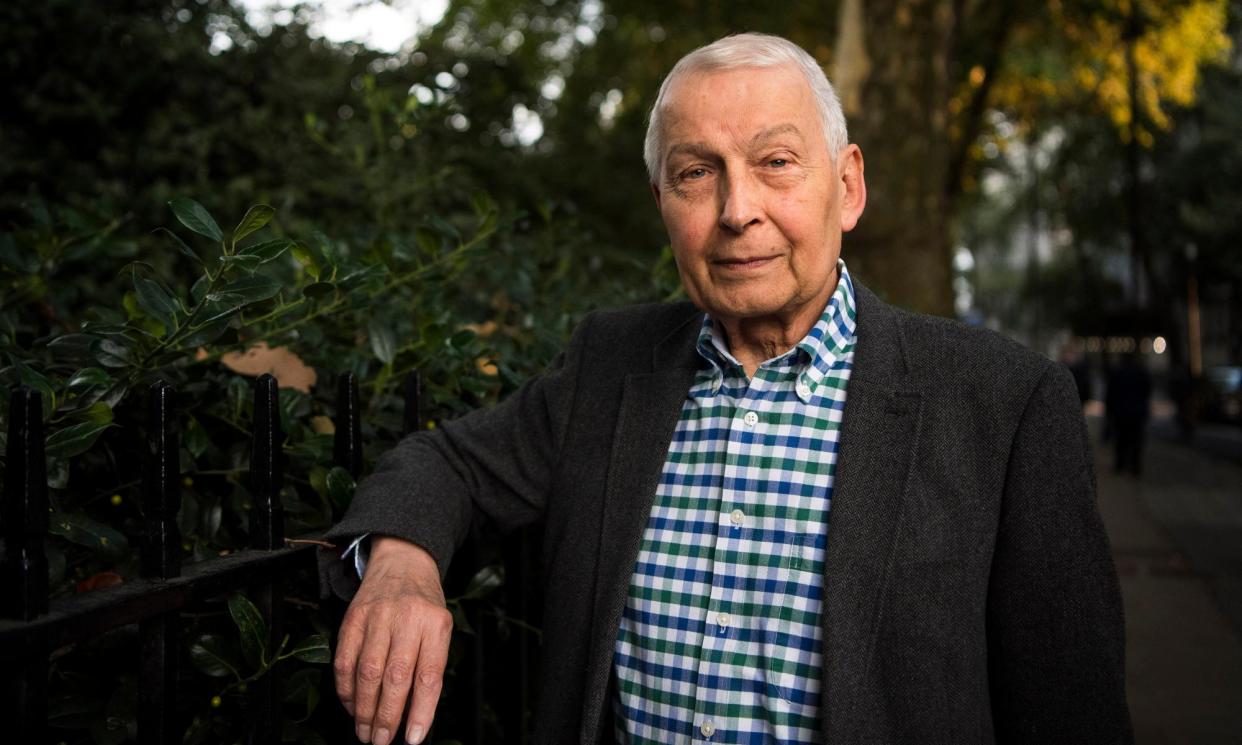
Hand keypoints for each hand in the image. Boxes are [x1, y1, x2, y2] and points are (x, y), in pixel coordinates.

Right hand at [334, 536, 451, 744]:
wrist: (402, 562)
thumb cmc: (425, 604)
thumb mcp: (440, 628)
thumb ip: (430, 666)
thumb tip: (414, 714)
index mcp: (436, 623)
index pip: (428, 675)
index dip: (420, 711)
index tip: (412, 738)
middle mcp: (407, 618)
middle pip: (395, 677)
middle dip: (387, 716)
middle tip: (381, 741)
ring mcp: (377, 616)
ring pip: (367, 672)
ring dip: (364, 710)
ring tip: (365, 732)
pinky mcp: (352, 618)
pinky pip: (344, 661)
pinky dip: (346, 690)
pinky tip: (351, 706)